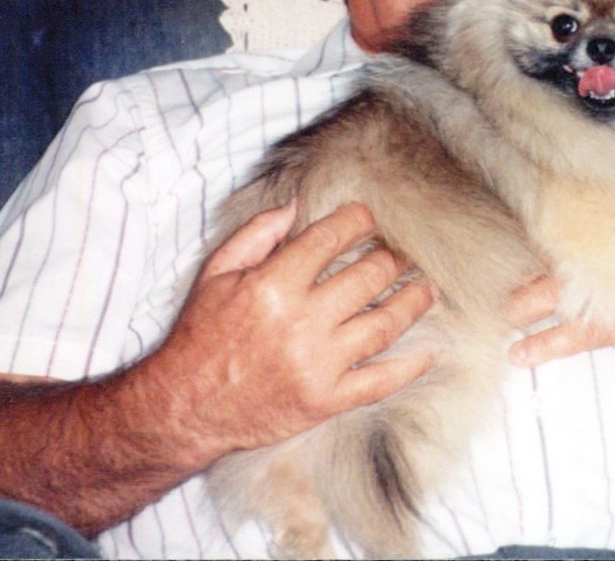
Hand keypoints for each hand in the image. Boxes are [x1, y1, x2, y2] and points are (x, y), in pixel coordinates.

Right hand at [144, 202, 434, 462]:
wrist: (184, 408)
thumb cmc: (199, 338)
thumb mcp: (215, 274)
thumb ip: (256, 235)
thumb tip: (296, 205)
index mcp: (273, 285)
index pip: (330, 239)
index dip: (357, 221)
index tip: (369, 217)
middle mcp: (302, 321)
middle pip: (368, 277)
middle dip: (392, 258)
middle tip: (404, 253)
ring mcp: (318, 363)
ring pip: (384, 324)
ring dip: (413, 302)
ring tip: (427, 288)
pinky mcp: (326, 400)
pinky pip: (380, 380)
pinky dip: (410, 366)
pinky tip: (430, 350)